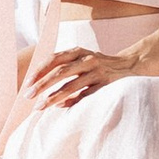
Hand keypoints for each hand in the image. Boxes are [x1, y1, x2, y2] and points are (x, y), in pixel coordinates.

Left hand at [23, 45, 139, 110]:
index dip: (39, 70)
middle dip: (42, 84)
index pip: (55, 58)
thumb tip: (40, 83)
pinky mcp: (107, 85)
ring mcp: (98, 72)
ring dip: (54, 97)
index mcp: (79, 51)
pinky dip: (72, 102)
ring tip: (40, 107)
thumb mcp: (83, 59)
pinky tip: (60, 107)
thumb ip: (65, 66)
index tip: (27, 83)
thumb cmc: (99, 65)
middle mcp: (88, 59)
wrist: (131, 65)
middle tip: (28, 96)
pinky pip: (86, 95)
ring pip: (72, 85)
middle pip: (61, 71)